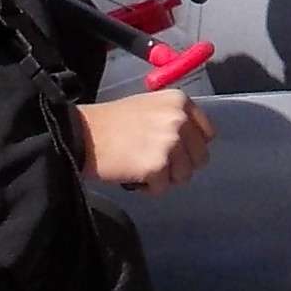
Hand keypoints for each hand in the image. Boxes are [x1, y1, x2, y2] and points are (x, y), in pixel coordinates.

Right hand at [75, 90, 211, 190]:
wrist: (83, 134)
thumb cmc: (114, 121)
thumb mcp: (150, 107)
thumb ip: (175, 119)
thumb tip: (193, 142)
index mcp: (180, 102)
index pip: (207, 133)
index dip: (192, 146)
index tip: (176, 151)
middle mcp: (179, 119)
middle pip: (200, 157)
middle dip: (180, 165)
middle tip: (156, 164)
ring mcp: (170, 143)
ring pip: (184, 175)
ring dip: (165, 178)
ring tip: (142, 168)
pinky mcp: (157, 166)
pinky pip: (163, 188)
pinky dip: (149, 188)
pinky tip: (133, 176)